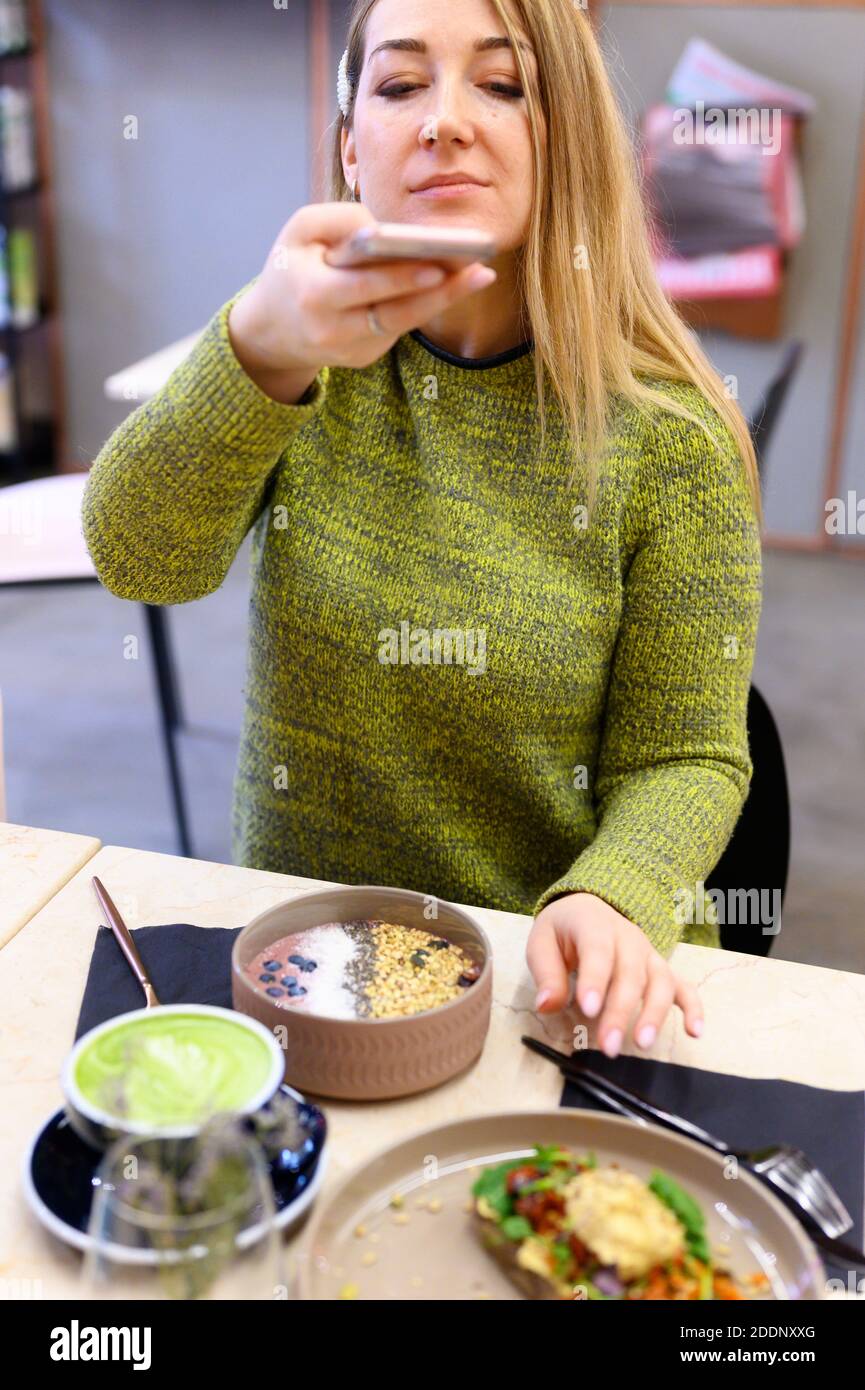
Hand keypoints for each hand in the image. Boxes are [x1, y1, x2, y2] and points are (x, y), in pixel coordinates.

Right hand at [227, 201, 496, 375]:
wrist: (272, 329)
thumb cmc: (290, 267)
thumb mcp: (300, 231)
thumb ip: (341, 218)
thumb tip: (389, 229)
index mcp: (314, 295)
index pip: (365, 287)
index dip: (402, 279)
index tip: (438, 266)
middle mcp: (333, 330)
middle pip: (395, 312)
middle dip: (440, 291)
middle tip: (480, 270)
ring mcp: (351, 349)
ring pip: (403, 324)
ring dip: (443, 300)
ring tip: (479, 275)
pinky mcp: (364, 357)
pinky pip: (398, 327)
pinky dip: (425, 305)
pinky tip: (454, 285)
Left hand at [526, 892, 702, 1057]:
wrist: (587, 908)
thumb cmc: (564, 930)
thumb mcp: (542, 942)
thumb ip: (546, 974)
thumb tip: (546, 1005)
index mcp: (594, 925)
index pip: (598, 951)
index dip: (595, 980)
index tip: (588, 1010)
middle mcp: (628, 938)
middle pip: (630, 974)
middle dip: (620, 1011)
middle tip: (608, 1045)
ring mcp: (648, 954)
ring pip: (659, 981)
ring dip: (654, 1013)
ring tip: (642, 1043)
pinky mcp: (660, 969)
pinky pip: (683, 986)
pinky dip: (693, 1007)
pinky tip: (695, 1032)